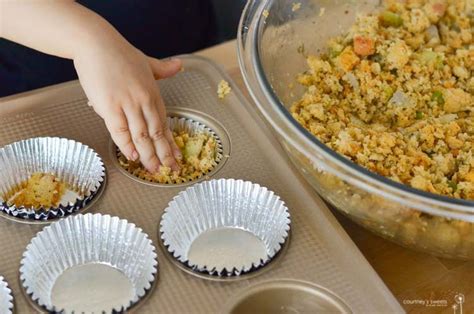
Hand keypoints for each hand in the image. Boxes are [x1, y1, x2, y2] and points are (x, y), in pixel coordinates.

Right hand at [73, 40, 181, 172]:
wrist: (95, 43)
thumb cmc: (119, 53)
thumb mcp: (146, 61)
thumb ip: (163, 69)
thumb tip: (179, 66)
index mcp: (153, 93)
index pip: (164, 123)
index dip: (171, 142)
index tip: (177, 156)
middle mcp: (144, 100)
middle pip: (156, 133)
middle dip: (165, 154)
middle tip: (171, 170)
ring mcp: (128, 104)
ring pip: (141, 135)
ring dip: (148, 155)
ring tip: (154, 170)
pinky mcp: (109, 106)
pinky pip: (119, 130)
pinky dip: (126, 144)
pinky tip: (132, 156)